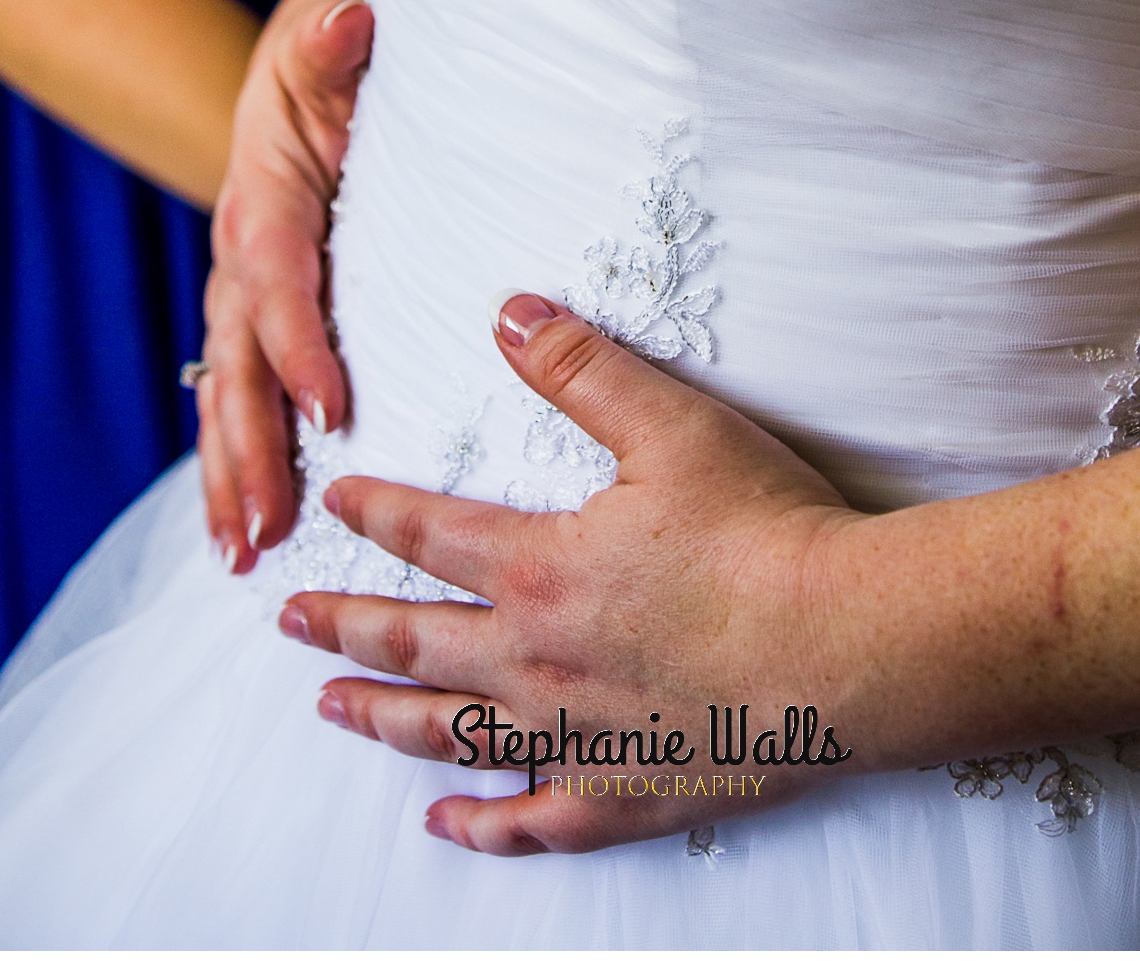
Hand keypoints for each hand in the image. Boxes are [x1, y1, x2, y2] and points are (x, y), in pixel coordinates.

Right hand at [198, 0, 371, 569]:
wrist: (317, 45)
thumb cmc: (344, 52)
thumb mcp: (340, 37)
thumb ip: (339, 39)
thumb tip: (352, 18)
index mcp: (265, 196)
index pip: (278, 281)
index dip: (300, 346)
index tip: (335, 409)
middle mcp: (240, 251)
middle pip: (238, 361)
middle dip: (251, 447)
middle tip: (267, 528)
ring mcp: (241, 288)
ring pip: (227, 392)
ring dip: (232, 473)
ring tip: (243, 550)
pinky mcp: (257, 310)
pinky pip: (240, 391)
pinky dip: (237, 458)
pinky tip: (245, 526)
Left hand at [284, 293, 864, 854]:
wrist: (847, 644)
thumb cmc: (771, 530)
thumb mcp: (675, 425)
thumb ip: (583, 368)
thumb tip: (507, 314)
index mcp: (542, 568)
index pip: (431, 536)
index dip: (376, 513)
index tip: (336, 502)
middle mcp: (535, 661)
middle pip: (414, 642)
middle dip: (345, 624)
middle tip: (291, 619)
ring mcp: (574, 736)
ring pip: (448, 735)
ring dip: (381, 719)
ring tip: (332, 708)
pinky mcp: (625, 792)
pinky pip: (531, 820)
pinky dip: (481, 824)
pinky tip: (447, 823)